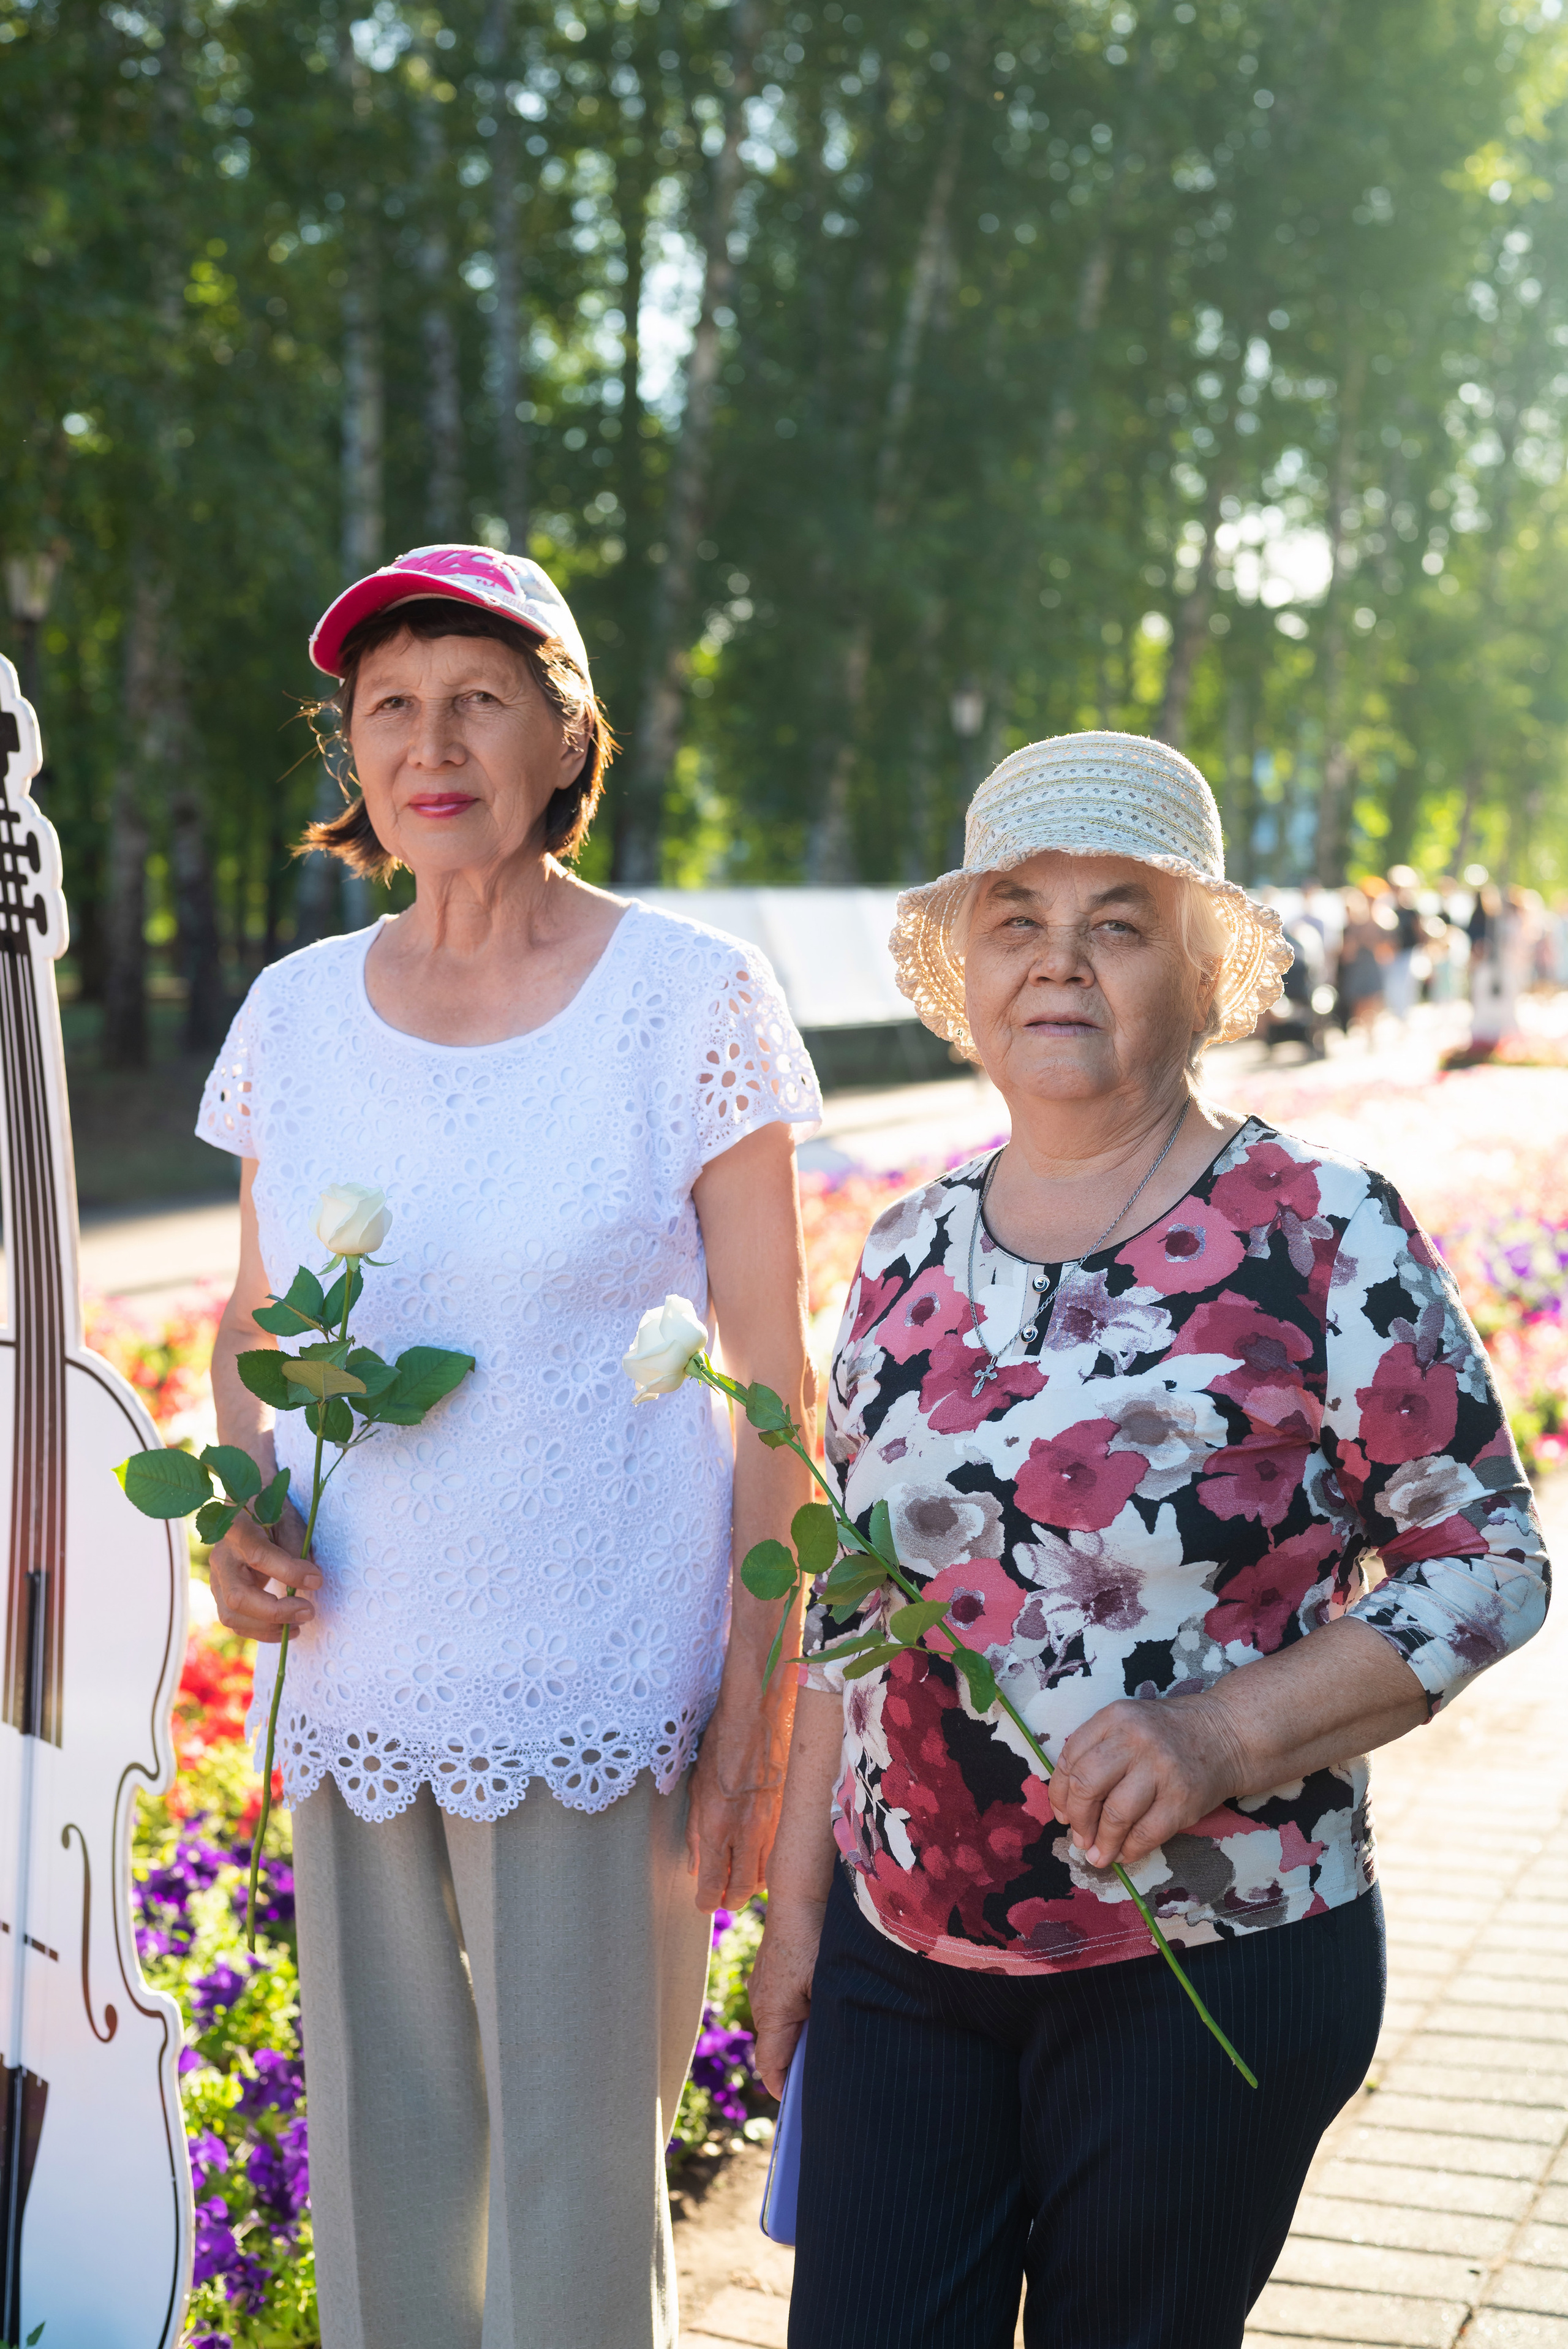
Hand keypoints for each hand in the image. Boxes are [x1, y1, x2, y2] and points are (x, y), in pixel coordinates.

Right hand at [208, 1500, 317, 1644]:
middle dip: (275, 1611)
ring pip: (232, 1615)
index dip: (287, 1571)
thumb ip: (295, 1542)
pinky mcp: (221, 1594)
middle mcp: (221, 1557)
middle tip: (308, 1611)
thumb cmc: (268, 1511)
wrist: (242, 1508)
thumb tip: (309, 1578)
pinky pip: (235, 1621)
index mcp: (237, 1530)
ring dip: (268, 1628)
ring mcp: (217, 1579)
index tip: (316, 1580)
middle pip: (238, 1596)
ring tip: (299, 1625)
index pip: (258, 1555)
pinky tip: (284, 1628)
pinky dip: (261, 1631)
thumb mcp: (286, 1516)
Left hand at [686, 1700, 787, 1910]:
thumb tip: (696, 1866)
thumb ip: (695, 1832)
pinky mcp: (788, 1816)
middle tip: (723, 1899)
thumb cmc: (719, 1747)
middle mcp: (747, 1832)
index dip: (707, 1901)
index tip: (703, 1903)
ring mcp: (772, 1825)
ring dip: (751, 1884)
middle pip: (743, 1889)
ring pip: (766, 1875)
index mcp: (718, 1826)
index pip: (714, 1884)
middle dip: (731, 1900)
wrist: (754, 1717)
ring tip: (739, 1880)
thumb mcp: (696, 1789)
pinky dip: (768, 1863)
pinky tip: (758, 1857)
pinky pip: (779, 1853)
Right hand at [747, 1892, 824, 2096]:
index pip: (771, 2068)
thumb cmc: (817, 1939)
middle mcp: (761, 2002)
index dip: (787, 2090)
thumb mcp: (826, 1986)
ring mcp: (764, 1985)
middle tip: (829, 2078)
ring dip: (802, 2037)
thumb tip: (828, 2058)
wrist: (800, 1891)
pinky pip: (783, 2004)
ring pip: (781, 2026)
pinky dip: (800, 2014)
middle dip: (798, 2065)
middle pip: (777, 2050)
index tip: (807, 2105)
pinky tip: (824, 2007)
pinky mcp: (772, 1971)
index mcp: (772, 2013)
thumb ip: (824, 2025)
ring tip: (831, 2042)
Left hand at [1048, 1692, 1245, 1871]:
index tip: (1062, 1814)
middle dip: (1077, 1820)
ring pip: (1115, 1815)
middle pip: (1086, 1786)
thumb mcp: (1127, 1724)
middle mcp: (1135, 1739)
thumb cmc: (1167, 1733)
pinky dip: (1130, 1850)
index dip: (1059, 1793)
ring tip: (1098, 1856)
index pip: (1070, 1758)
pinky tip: (1125, 1854)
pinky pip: (1146, 1834)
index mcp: (1115, 1717)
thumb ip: (1096, 1751)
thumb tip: (1066, 1805)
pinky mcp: (1183, 1800)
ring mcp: (1161, 1769)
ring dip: (1102, 1843)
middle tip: (1079, 1838)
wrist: (1227, 1734)